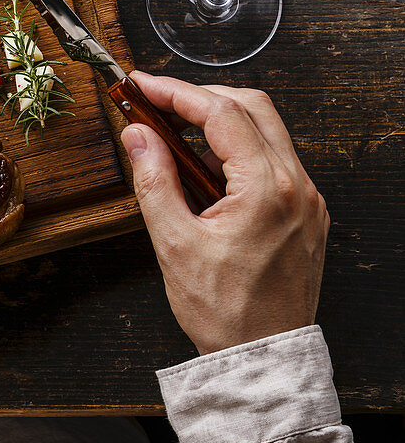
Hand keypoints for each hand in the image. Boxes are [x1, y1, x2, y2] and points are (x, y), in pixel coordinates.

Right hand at [120, 71, 328, 354]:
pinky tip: (204, 170)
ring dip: (220, 121)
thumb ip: (153, 180)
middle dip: (201, 96)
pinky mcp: (305, 213)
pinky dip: (237, 150)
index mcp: (267, 189)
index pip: (221, 113)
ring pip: (267, 130)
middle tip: (157, 103)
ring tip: (174, 136)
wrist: (263, 357)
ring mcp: (307, 199)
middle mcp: (297, 186)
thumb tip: (136, 135)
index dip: (175, 92)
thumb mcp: (174, 243)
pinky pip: (274, 160)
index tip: (140, 85)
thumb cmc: (223, 310)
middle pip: (252, 107)